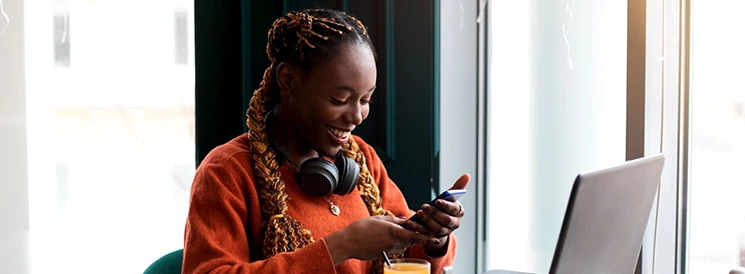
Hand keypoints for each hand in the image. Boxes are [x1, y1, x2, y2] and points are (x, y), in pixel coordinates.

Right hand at [324, 215, 440, 265]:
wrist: (348, 242)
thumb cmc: (361, 228)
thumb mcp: (378, 219)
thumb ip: (393, 219)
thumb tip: (403, 219)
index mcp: (393, 230)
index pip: (414, 235)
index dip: (426, 238)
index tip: (436, 239)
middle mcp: (393, 242)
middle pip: (411, 241)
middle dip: (416, 237)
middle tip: (419, 232)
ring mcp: (388, 250)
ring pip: (403, 246)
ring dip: (405, 241)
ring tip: (396, 233)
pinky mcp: (384, 255)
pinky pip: (395, 250)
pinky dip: (396, 245)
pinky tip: (387, 239)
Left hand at [404, 173, 468, 254]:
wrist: (441, 221)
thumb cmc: (446, 206)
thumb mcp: (451, 197)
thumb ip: (458, 187)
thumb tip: (467, 175)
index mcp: (459, 213)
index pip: (454, 210)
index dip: (446, 206)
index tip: (437, 201)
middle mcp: (454, 224)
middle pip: (446, 220)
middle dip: (434, 213)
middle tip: (424, 206)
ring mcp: (445, 232)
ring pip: (437, 228)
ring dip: (427, 221)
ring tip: (418, 213)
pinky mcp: (435, 237)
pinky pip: (427, 234)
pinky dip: (418, 229)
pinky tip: (411, 223)